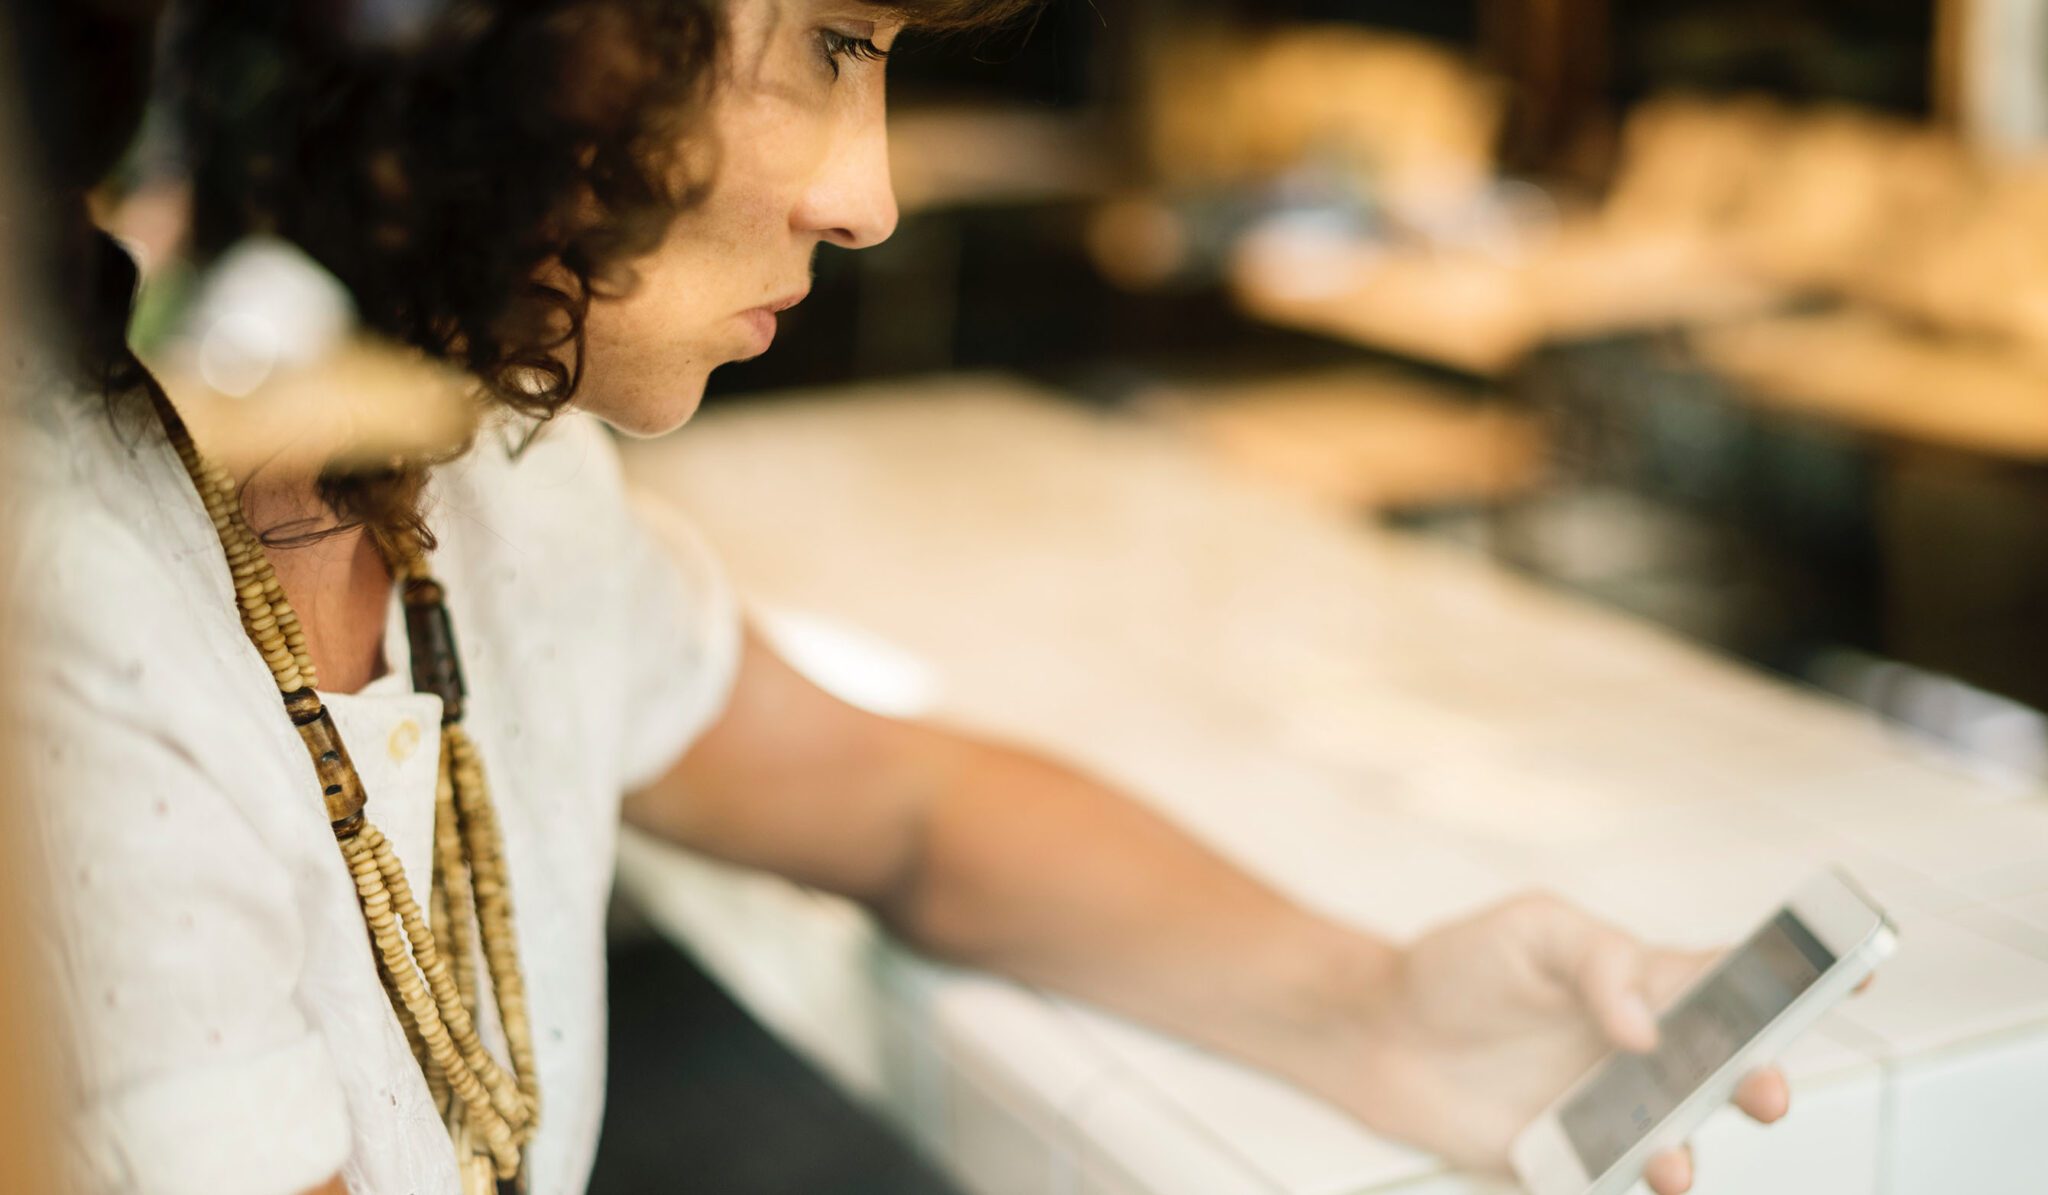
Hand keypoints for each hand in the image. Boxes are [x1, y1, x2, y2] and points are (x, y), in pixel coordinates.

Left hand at [1316, 893, 1789, 1193]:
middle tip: (1762, 1088)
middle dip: (1759, 1080)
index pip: (1735, 978)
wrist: (1381, 1033)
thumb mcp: (1530, 930)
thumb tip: (1644, 1025)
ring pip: (1680, 1141)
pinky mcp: (1575, 1160)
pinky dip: (1631, 1190)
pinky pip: (1617, 1184)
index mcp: (1647, 982)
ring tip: (1670, 1162)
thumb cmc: (1458, 968)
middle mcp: (1646, 1051)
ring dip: (1686, 1154)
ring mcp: (1615, 1110)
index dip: (1799, 976)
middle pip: (1726, 1071)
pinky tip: (1629, 1184)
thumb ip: (1597, 962)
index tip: (1854, 972)